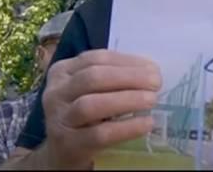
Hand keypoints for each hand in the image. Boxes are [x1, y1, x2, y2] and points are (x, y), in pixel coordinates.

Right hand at [41, 49, 161, 168]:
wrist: (61, 153)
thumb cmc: (83, 116)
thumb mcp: (90, 90)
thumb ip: (112, 77)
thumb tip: (151, 70)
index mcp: (62, 71)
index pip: (96, 59)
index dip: (127, 61)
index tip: (153, 67)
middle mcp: (55, 92)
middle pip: (93, 78)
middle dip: (129, 77)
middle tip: (156, 83)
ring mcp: (59, 119)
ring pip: (92, 105)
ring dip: (127, 99)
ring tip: (152, 100)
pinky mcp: (68, 145)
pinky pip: (100, 134)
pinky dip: (126, 128)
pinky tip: (146, 123)